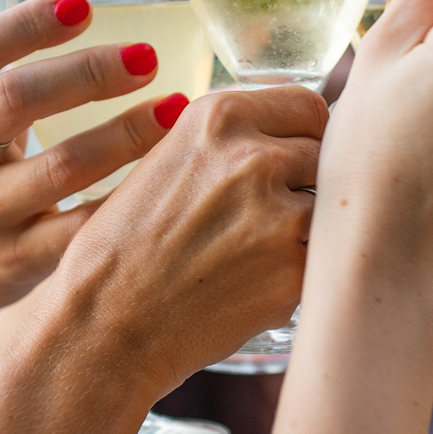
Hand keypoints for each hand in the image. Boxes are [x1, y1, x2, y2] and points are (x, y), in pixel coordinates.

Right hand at [0, 0, 185, 333]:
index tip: (81, 4)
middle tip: (146, 57)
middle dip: (86, 73)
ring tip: (175, 110)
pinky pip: (81, 228)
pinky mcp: (15, 263)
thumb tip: (80, 11)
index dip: (24, 23)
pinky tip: (168, 176)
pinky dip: (126, 199)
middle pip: (14, 100)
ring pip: (59, 168)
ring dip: (125, 134)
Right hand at [38, 86, 328, 391]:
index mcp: (217, 117)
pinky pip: (323, 261)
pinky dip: (300, 275)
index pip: (308, 107)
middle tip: (267, 220)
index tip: (289, 162)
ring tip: (258, 256)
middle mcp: (252, 156)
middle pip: (325, 156)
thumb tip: (281, 137)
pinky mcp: (293, 272)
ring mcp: (279, 215)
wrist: (102, 327)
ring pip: (331, 209)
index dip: (302, 138)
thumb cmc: (121, 252)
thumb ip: (224, 143)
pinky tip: (256, 287)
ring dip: (308, 230)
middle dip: (306, 184)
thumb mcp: (163, 163)